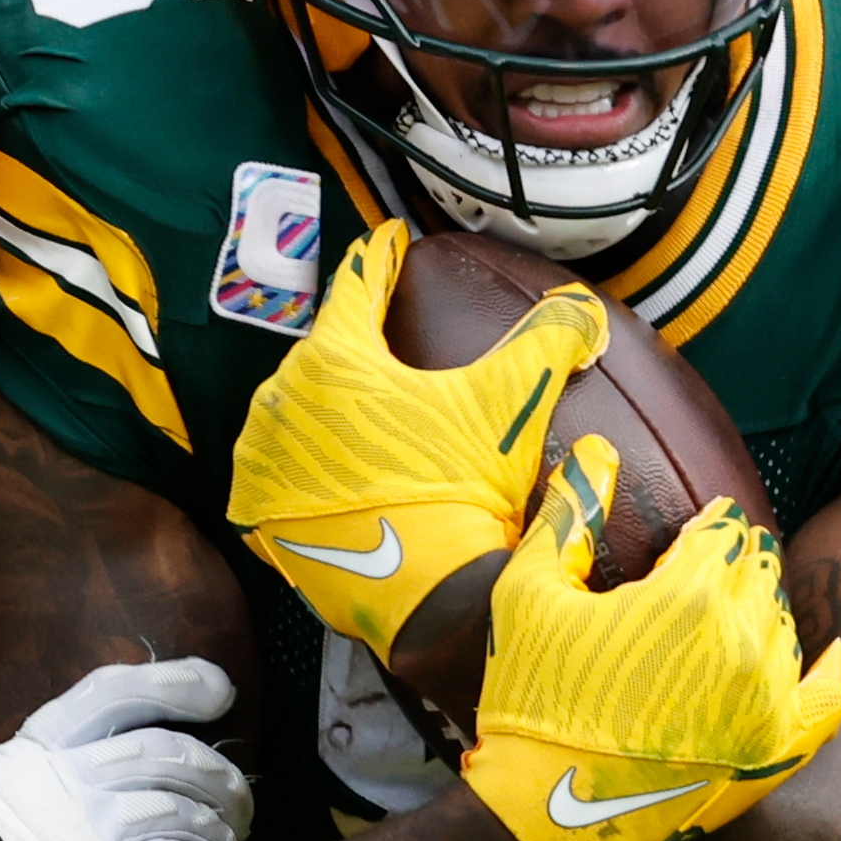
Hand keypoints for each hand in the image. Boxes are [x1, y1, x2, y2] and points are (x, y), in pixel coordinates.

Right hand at [0, 656, 249, 840]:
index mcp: (34, 749)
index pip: (118, 692)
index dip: (176, 681)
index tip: (217, 686)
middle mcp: (74, 780)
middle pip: (170, 754)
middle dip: (216, 769)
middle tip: (238, 788)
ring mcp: (97, 832)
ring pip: (187, 806)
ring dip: (221, 818)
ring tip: (233, 832)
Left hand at [228, 222, 609, 660]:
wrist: (422, 599)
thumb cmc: (460, 491)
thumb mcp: (510, 407)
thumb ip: (547, 343)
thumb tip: (583, 309)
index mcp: (334, 358)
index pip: (358, 285)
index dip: (381, 258)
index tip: (390, 240)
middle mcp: (279, 399)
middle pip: (322, 355)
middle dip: (353, 350)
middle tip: (387, 356)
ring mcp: (261, 459)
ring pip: (295, 413)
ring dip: (323, 411)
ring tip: (364, 423)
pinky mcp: (256, 512)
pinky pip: (280, 473)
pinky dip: (304, 468)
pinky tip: (336, 476)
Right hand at [462, 479, 840, 840]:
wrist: (546, 816)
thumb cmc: (529, 701)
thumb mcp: (526, 596)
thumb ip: (569, 515)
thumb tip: (597, 450)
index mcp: (687, 595)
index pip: (723, 532)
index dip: (705, 528)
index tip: (693, 533)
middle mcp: (740, 641)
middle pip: (758, 574)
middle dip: (734, 567)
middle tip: (710, 573)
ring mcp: (764, 699)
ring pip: (784, 626)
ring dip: (762, 613)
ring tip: (728, 620)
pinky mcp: (773, 751)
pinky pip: (826, 699)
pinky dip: (830, 671)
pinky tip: (832, 653)